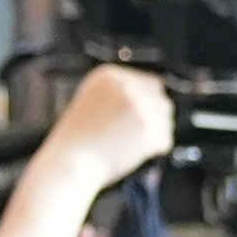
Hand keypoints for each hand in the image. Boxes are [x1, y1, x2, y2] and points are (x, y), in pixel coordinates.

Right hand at [37, 62, 181, 198]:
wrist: (70, 161)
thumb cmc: (75, 140)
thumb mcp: (91, 101)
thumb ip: (118, 95)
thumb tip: (149, 100)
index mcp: (109, 76)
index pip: (149, 82)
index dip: (148, 102)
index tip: (143, 116)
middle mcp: (126, 85)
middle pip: (161, 99)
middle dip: (155, 118)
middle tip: (139, 135)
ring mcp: (139, 106)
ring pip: (165, 119)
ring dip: (156, 133)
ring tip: (132, 146)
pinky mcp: (148, 128)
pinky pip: (164, 139)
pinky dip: (154, 150)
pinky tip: (134, 153)